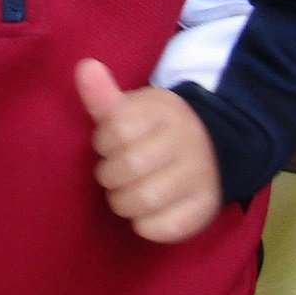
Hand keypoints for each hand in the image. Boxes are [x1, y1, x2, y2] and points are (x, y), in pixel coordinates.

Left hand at [75, 59, 222, 243]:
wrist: (210, 149)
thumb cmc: (155, 131)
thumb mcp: (131, 109)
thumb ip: (103, 95)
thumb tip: (85, 66)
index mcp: (166, 112)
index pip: (116, 129)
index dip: (104, 141)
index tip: (112, 143)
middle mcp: (188, 141)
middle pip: (129, 167)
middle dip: (110, 175)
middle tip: (116, 173)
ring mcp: (200, 177)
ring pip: (143, 200)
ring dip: (122, 202)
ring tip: (126, 193)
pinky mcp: (204, 210)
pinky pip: (162, 228)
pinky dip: (144, 225)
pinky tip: (144, 213)